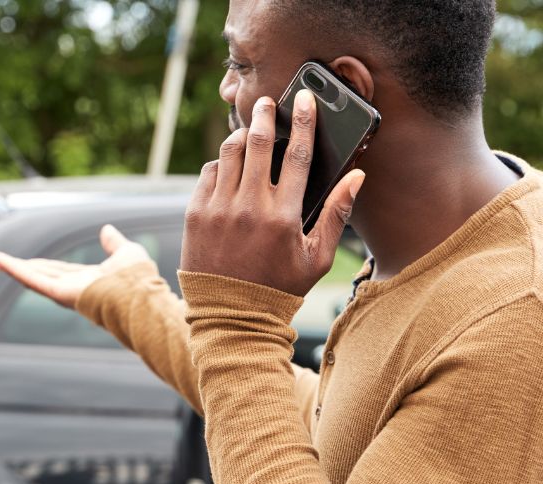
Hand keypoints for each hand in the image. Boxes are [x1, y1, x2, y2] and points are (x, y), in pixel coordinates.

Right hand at [0, 225, 152, 307]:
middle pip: (42, 275)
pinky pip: (33, 280)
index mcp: (89, 280)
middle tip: (2, 262)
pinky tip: (0, 261)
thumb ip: (114, 243)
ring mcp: (65, 292)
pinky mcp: (59, 293)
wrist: (139, 295)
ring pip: (34, 278)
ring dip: (13, 268)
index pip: (61, 271)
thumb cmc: (139, 279)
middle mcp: (74, 288)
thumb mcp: (127, 252)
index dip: (44, 265)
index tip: (30, 261)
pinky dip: (15, 270)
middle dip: (23, 269)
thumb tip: (107, 229)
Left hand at [182, 89, 365, 296]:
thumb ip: (336, 213)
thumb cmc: (279, 287)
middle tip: (267, 102)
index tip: (304, 99)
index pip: (298, 154)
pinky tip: (229, 164)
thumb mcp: (316, 257)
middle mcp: (249, 206)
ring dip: (240, 135)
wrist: (230, 314)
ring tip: (248, 129)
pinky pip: (208, 173)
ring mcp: (218, 208)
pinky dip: (220, 163)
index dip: (303, 121)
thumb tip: (357, 176)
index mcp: (283, 215)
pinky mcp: (194, 214)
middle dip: (264, 115)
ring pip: (229, 153)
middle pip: (259, 143)